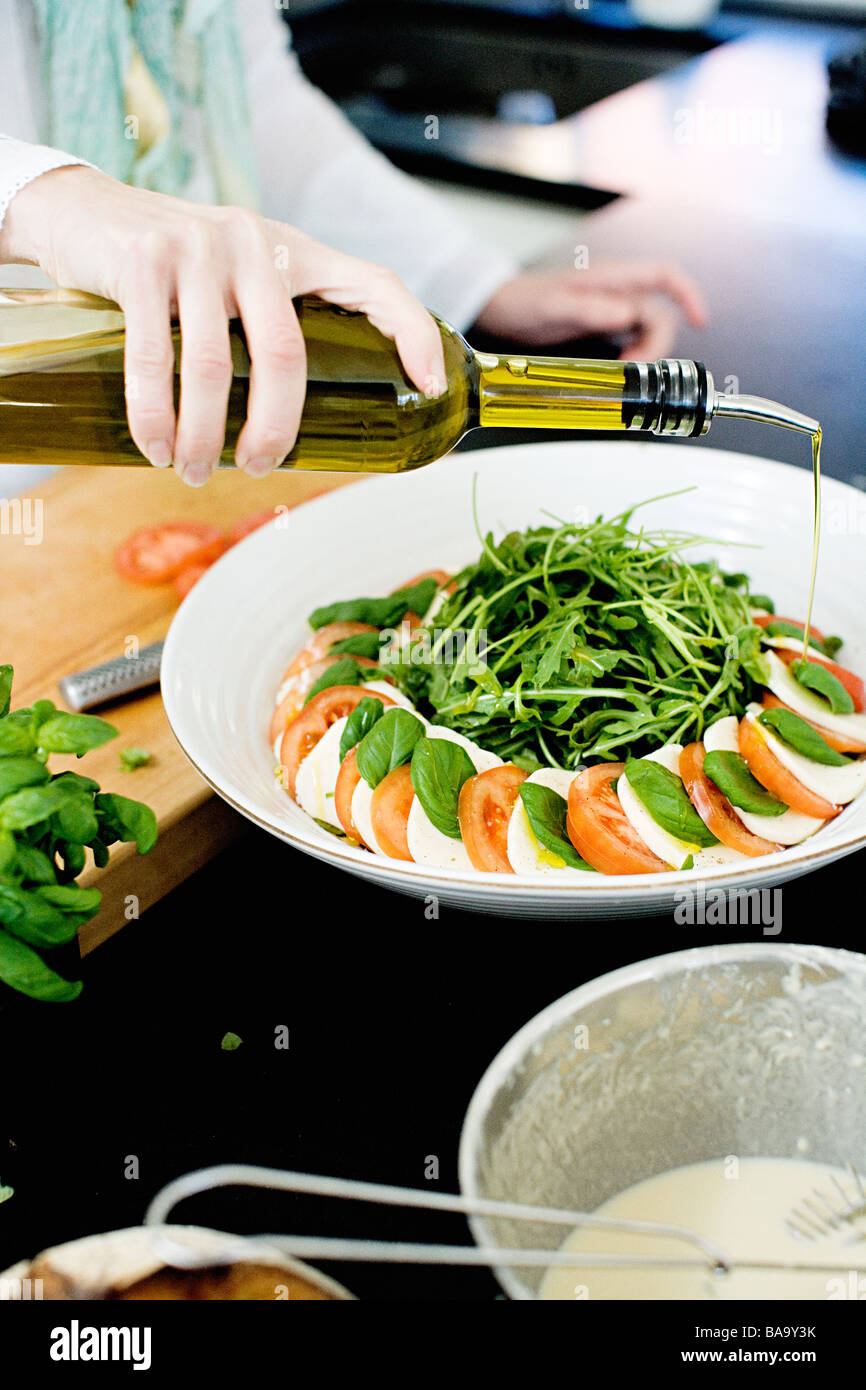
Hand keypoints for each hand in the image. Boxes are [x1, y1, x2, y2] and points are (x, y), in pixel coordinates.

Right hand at [0, 167, 446, 484]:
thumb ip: (269, 322)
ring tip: (191, 470)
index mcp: (292, 252)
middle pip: (285, 355)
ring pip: (212, 366)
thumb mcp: (234, 279)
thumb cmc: (169, 267)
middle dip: (273, 428)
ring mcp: (196, 249)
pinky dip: (153, 413)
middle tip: (256, 467)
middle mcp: (254, 243)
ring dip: (202, 435)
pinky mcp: (142, 262)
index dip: (412, 332)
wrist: (78, 211)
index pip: (374, 283)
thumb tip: (304, 414)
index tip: (432, 388)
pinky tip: (154, 445)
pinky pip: (153, 356)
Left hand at [474, 261, 707, 359]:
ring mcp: (608, 312)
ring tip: (624, 374)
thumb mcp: (554, 305)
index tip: (699, 322)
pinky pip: (628, 343)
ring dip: (644, 357)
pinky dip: (632, 360)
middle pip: (659, 316)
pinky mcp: (599, 329)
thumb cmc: (522, 300)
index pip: (665, 276)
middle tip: (636, 371)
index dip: (688, 296)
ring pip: (646, 333)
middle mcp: (616, 293)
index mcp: (612, 279)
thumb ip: (590, 309)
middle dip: (657, 345)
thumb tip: (626, 316)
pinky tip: (619, 373)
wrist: (496, 310)